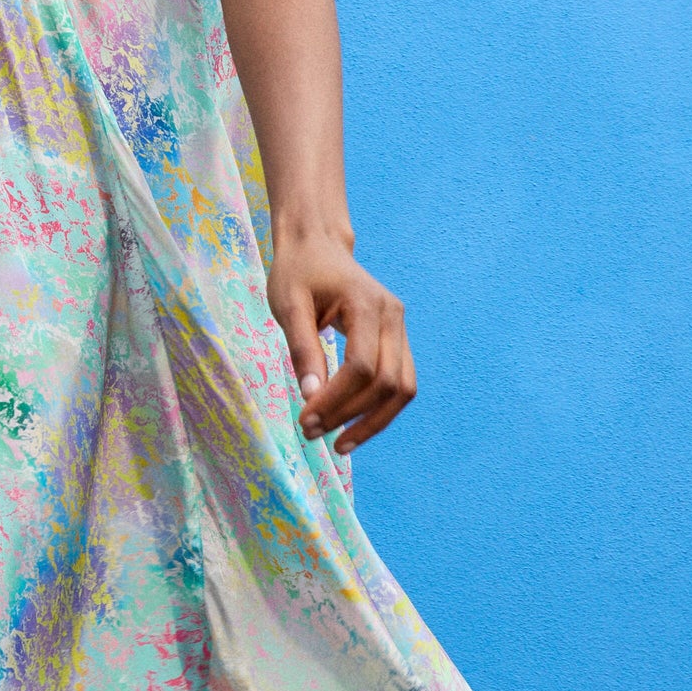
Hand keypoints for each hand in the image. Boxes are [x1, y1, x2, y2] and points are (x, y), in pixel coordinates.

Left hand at [265, 233, 415, 455]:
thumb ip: (302, 348)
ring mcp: (401, 328)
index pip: (361, 366)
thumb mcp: (288, 306)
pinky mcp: (397, 340)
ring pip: (403, 389)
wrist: (318, 245)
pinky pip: (399, 382)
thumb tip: (311, 396)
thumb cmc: (298, 272)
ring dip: (373, 421)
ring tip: (338, 445)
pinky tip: (351, 426)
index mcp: (366, 304)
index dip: (335, 399)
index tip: (304, 419)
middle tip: (312, 434)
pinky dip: (379, 409)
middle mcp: (393, 317)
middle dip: (352, 415)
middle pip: (388, 383)